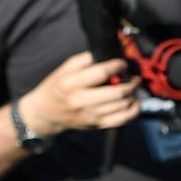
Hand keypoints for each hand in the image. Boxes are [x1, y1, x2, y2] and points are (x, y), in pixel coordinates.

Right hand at [19, 50, 138, 136]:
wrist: (46, 114)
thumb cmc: (58, 87)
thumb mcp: (65, 68)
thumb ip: (86, 60)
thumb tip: (109, 55)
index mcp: (70, 84)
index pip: (101, 73)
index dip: (117, 66)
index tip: (122, 64)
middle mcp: (80, 101)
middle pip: (117, 92)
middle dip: (131, 82)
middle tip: (133, 76)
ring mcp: (90, 115)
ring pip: (123, 105)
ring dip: (134, 93)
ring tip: (133, 86)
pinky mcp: (97, 125)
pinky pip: (123, 119)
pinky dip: (134, 110)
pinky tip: (134, 101)